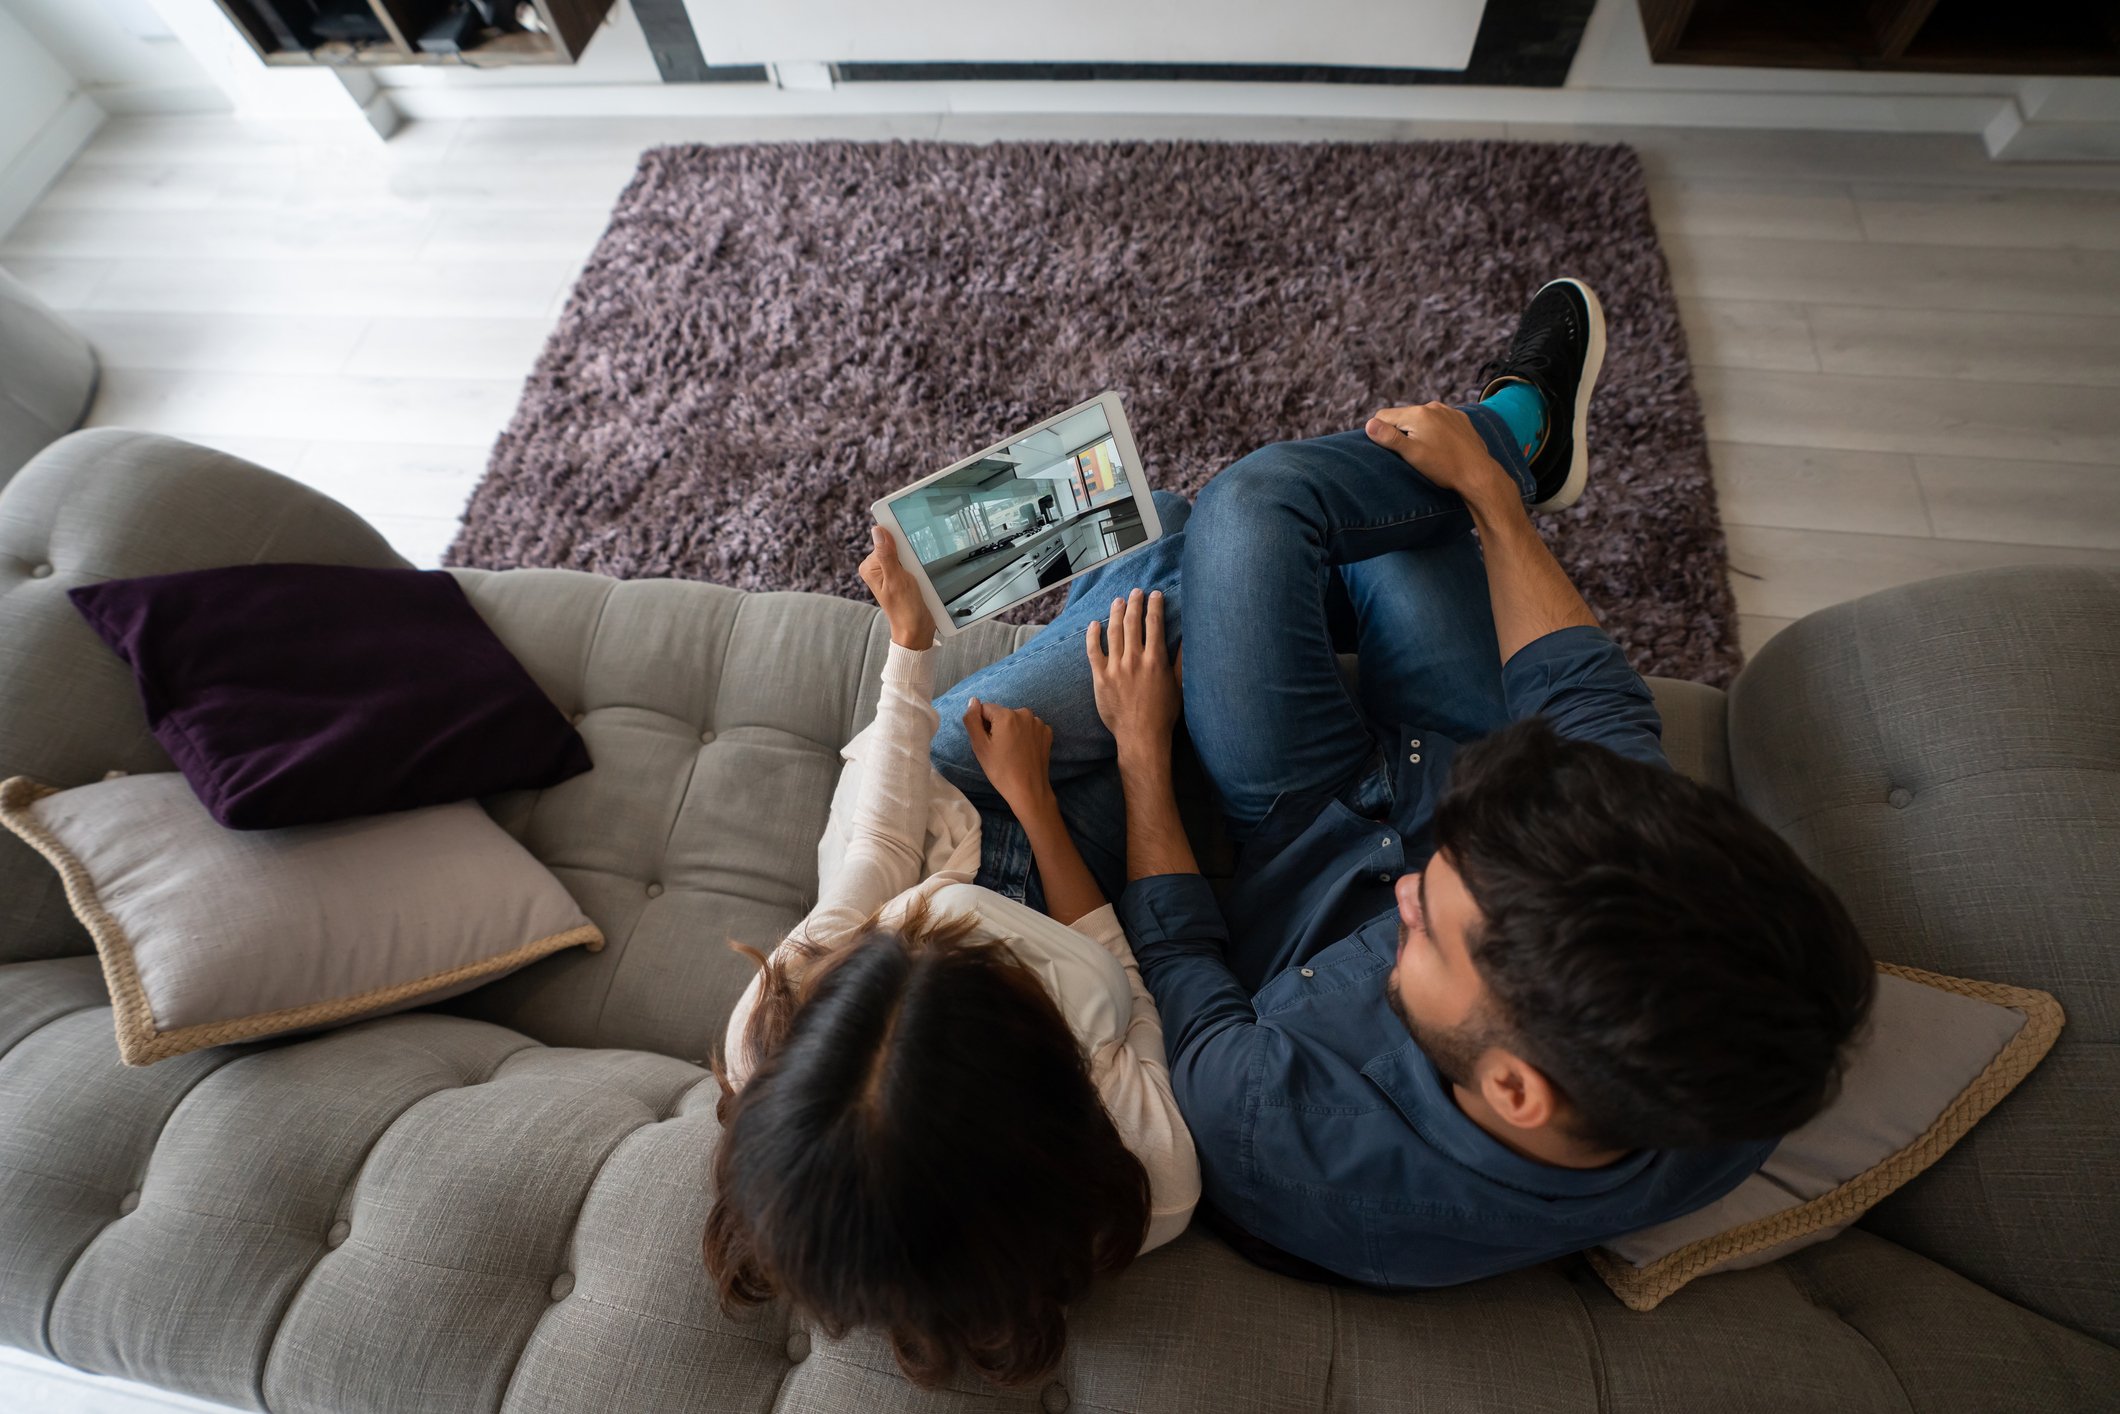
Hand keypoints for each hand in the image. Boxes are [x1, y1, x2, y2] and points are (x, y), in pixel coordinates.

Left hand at [860, 526, 936, 649]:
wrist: (917, 629)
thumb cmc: (904, 609)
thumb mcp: (896, 579)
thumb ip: (886, 555)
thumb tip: (878, 531)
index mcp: (870, 567)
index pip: (884, 540)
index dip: (899, 543)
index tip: (907, 553)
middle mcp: (877, 569)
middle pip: (896, 546)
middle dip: (909, 554)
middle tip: (912, 572)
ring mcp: (890, 572)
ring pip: (906, 554)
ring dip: (916, 561)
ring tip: (916, 578)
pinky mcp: (901, 576)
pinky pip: (912, 562)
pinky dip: (919, 566)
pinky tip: (920, 578)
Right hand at [961, 698, 1055, 812]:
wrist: (1028, 789)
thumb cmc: (1001, 770)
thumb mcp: (979, 746)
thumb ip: (972, 720)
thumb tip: (973, 701)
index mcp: (1006, 714)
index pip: (985, 709)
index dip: (982, 726)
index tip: (988, 743)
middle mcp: (1024, 713)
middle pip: (1002, 714)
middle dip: (997, 727)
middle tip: (999, 750)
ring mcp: (1038, 723)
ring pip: (1016, 720)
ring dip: (1012, 731)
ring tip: (1012, 752)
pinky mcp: (1047, 733)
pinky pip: (1029, 728)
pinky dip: (1025, 736)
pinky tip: (1023, 751)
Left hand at [1087, 588, 1180, 760]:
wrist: (1141, 736)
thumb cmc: (1163, 714)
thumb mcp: (1178, 686)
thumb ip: (1180, 661)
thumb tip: (1186, 640)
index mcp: (1155, 660)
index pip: (1155, 624)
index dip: (1155, 606)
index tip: (1155, 595)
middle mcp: (1135, 659)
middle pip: (1133, 622)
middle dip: (1135, 603)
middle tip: (1136, 592)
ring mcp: (1116, 668)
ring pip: (1114, 632)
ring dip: (1116, 613)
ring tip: (1118, 601)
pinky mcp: (1100, 678)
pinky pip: (1093, 651)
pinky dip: (1093, 635)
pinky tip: (1095, 624)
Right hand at [1364, 402, 1516, 510]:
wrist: (1478, 473)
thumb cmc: (1443, 466)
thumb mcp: (1411, 454)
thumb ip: (1389, 437)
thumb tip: (1369, 424)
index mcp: (1417, 414)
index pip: (1383, 415)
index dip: (1381, 432)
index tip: (1390, 449)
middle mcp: (1432, 407)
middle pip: (1403, 416)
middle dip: (1401, 431)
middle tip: (1410, 454)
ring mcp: (1448, 411)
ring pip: (1422, 418)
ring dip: (1418, 431)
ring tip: (1428, 452)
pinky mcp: (1460, 419)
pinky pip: (1439, 420)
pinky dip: (1436, 430)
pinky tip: (1442, 447)